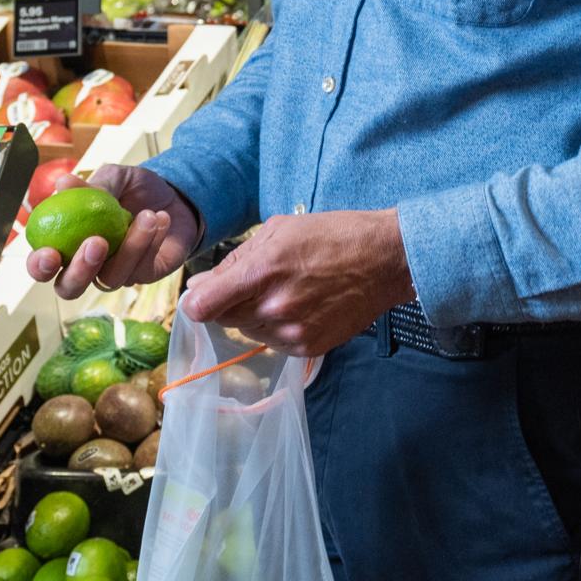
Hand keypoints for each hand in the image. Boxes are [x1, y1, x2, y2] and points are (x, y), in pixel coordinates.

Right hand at [25, 162, 200, 299]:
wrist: (174, 195)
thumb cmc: (134, 188)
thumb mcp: (115, 178)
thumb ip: (92, 185)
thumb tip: (63, 184)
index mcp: (67, 243)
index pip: (44, 265)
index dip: (39, 266)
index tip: (48, 253)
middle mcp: (88, 266)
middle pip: (70, 288)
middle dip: (79, 272)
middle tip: (96, 242)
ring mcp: (116, 274)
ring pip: (112, 278)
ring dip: (130, 247)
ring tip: (147, 215)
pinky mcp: (144, 275)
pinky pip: (142, 267)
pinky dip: (151, 241)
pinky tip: (160, 218)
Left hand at [186, 208, 412, 357]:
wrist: (384, 260)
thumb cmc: (331, 236)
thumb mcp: (278, 231)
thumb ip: (234, 261)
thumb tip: (198, 287)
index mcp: (262, 271)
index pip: (203, 306)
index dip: (197, 302)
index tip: (202, 296)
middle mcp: (274, 307)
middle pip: (224, 319)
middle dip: (231, 302)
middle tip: (259, 282)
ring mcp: (292, 332)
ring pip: (248, 331)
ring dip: (255, 316)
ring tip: (286, 292)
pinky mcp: (308, 349)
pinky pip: (274, 343)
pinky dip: (278, 328)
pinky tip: (301, 306)